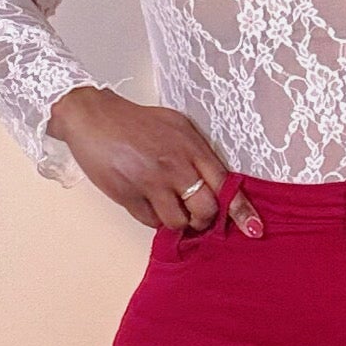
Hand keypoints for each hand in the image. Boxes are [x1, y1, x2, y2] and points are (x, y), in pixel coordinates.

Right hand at [46, 89, 264, 234]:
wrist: (92, 116)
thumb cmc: (135, 121)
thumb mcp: (176, 126)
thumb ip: (197, 153)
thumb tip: (216, 183)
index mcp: (191, 147)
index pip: (225, 184)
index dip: (241, 211)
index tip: (253, 229)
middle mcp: (175, 165)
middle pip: (206, 210)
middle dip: (203, 220)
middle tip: (195, 217)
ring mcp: (151, 182)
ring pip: (178, 222)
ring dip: (176, 221)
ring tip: (167, 206)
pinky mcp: (129, 195)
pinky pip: (151, 222)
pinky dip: (153, 218)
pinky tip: (145, 200)